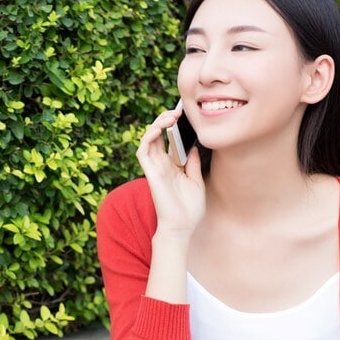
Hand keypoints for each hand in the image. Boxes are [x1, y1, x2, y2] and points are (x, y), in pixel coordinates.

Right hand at [136, 107, 205, 233]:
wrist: (182, 227)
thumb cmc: (189, 209)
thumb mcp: (197, 181)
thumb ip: (194, 163)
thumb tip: (194, 146)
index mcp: (173, 165)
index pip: (169, 140)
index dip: (174, 125)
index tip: (185, 114)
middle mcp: (162, 164)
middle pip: (158, 135)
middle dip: (164, 120)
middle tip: (177, 112)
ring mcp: (155, 168)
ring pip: (149, 140)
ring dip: (156, 125)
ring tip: (170, 117)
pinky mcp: (151, 173)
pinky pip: (143, 152)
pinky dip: (148, 139)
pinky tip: (158, 130)